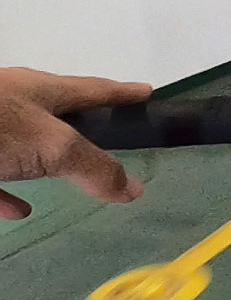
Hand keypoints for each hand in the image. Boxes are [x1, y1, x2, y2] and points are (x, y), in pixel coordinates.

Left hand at [0, 67, 151, 218]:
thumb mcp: (55, 146)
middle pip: (57, 113)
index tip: (146, 91)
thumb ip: (95, 167)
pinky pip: (0, 175)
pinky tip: (19, 208)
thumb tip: (136, 189)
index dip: (123, 93)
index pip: (94, 90)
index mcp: (45, 91)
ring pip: (24, 145)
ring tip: (65, 178)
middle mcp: (18, 103)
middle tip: (106, 137)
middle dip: (81, 125)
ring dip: (43, 164)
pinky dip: (12, 192)